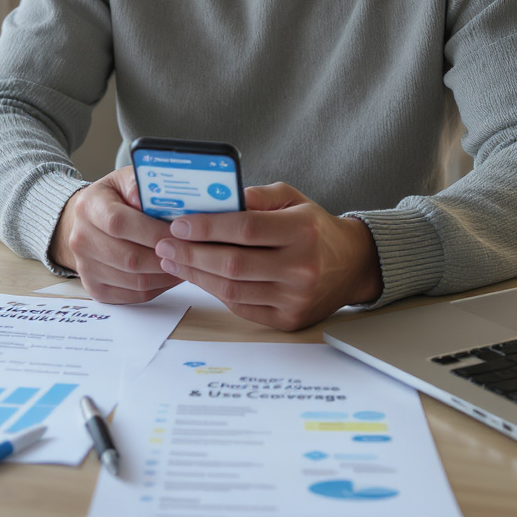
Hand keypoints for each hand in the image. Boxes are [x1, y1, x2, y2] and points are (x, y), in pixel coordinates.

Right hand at [49, 167, 181, 303]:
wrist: (91, 219)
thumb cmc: (117, 196)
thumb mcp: (128, 179)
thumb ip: (143, 187)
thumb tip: (162, 202)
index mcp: (89, 206)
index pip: (119, 223)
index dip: (153, 231)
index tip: (180, 232)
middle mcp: (81, 238)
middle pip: (129, 258)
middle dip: (165, 256)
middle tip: (191, 251)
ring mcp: (86, 267)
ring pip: (135, 281)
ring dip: (166, 274)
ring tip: (187, 262)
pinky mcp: (96, 288)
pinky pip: (134, 295)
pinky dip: (158, 287)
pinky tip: (172, 273)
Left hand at [153, 182, 382, 330]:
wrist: (352, 264)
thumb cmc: (315, 226)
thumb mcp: (292, 198)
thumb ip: (257, 196)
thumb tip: (217, 198)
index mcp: (302, 230)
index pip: (245, 229)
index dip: (207, 227)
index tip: (179, 223)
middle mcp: (301, 266)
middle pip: (233, 263)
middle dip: (191, 254)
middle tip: (164, 244)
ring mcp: (295, 298)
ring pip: (232, 289)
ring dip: (196, 275)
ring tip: (173, 260)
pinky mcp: (289, 320)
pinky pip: (241, 306)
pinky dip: (216, 291)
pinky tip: (199, 276)